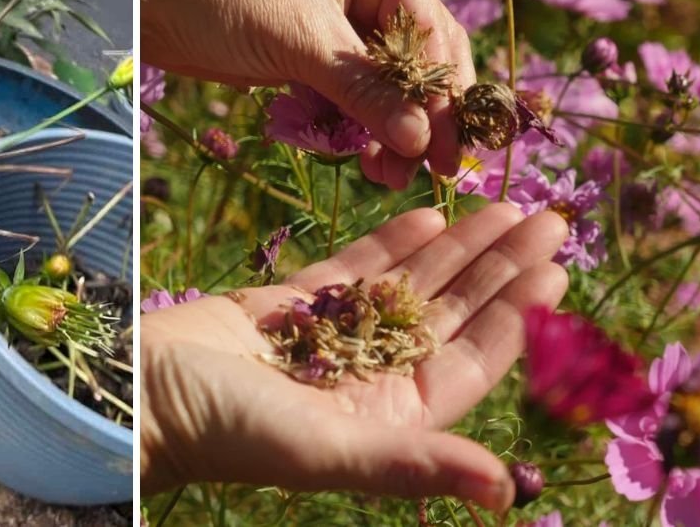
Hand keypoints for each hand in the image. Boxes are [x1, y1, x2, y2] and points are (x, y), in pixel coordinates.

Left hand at [140, 0, 474, 188]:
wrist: (147, 2)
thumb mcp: (300, 41)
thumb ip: (364, 91)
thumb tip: (423, 141)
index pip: (429, 29)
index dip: (445, 92)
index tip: (454, 149)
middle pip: (416, 59)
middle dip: (422, 116)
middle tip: (433, 172)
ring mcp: (341, 19)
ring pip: (386, 83)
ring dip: (391, 130)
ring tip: (389, 177)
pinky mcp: (313, 53)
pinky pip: (352, 95)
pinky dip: (358, 127)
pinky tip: (366, 161)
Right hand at [140, 205, 568, 511]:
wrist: (144, 392)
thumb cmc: (232, 432)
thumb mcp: (328, 450)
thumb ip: (416, 463)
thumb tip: (507, 492)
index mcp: (389, 416)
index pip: (471, 359)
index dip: (516, 315)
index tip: (555, 268)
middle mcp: (370, 376)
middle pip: (452, 315)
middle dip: (499, 269)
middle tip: (548, 218)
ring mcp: (333, 336)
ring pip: (411, 286)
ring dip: (458, 248)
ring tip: (503, 206)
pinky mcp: (291, 305)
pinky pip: (355, 269)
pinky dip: (392, 242)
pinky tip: (429, 215)